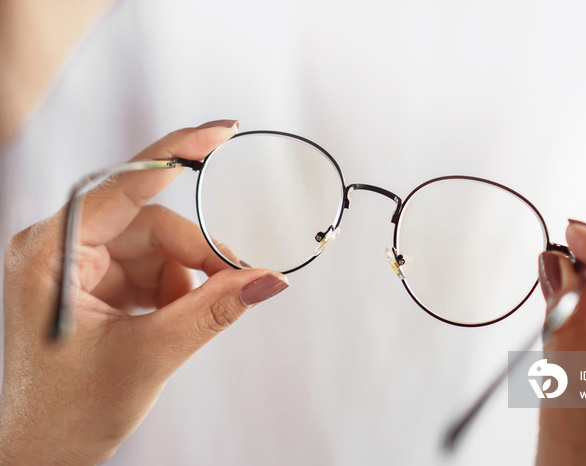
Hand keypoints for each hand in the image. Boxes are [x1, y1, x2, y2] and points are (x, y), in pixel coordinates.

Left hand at [0, 121, 288, 463]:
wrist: (41, 453)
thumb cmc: (66, 413)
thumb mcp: (150, 356)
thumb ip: (212, 311)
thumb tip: (267, 279)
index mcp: (52, 252)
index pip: (124, 183)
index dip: (178, 152)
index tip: (221, 132)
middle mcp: (61, 247)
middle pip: (153, 222)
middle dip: (197, 256)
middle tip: (233, 284)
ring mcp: (78, 263)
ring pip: (158, 246)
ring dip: (187, 279)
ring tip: (185, 322)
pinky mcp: (94, 281)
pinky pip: (152, 266)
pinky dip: (174, 290)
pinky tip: (169, 321)